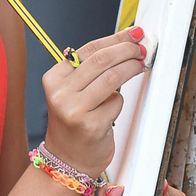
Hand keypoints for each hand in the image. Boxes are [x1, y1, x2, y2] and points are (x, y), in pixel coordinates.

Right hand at [42, 27, 146, 174]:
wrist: (67, 161)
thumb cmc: (75, 124)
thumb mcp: (72, 93)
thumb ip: (90, 70)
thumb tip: (125, 43)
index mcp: (54, 79)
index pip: (88, 49)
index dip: (115, 38)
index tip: (134, 34)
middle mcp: (61, 92)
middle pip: (101, 60)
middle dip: (127, 50)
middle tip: (142, 49)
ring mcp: (75, 109)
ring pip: (112, 77)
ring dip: (131, 68)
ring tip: (141, 65)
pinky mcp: (91, 125)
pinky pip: (116, 102)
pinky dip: (120, 102)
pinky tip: (113, 108)